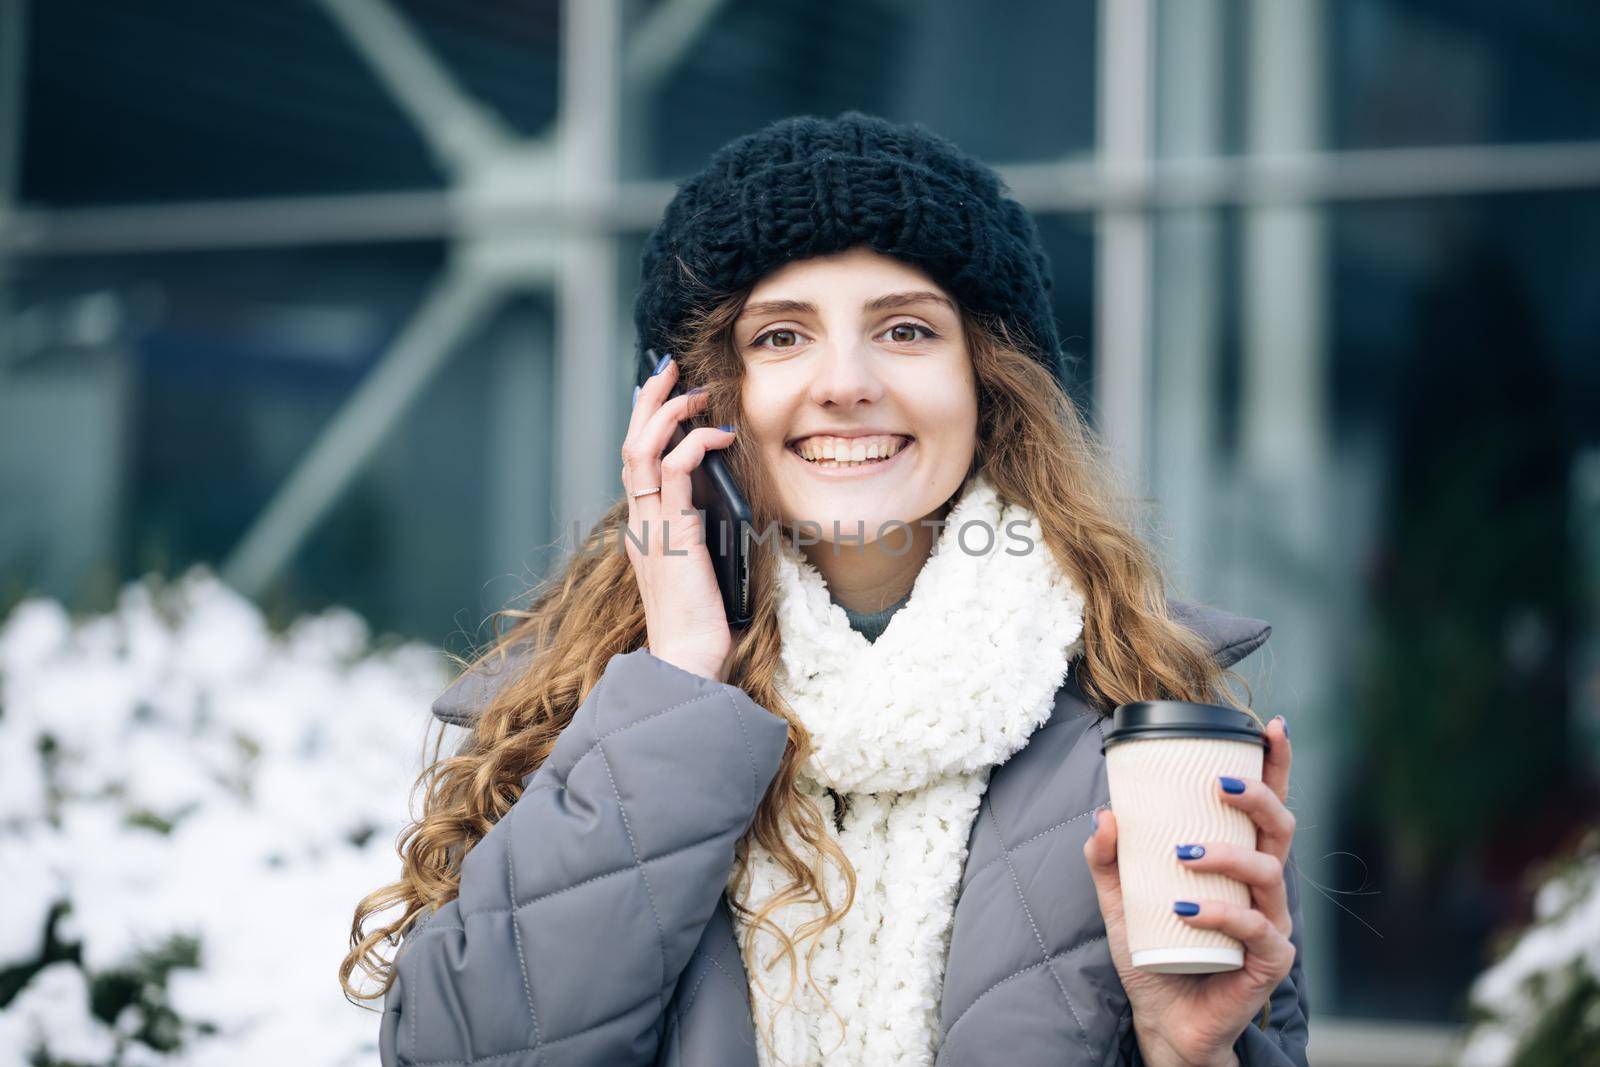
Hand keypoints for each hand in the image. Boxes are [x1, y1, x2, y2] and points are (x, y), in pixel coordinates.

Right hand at [621, 354, 738, 681]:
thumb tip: (722, 496)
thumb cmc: (702, 622)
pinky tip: (719, 435)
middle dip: (649, 400)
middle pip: (630, 445)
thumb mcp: (701, 564)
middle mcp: (640, 523)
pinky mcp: (672, 533)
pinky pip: (673, 471)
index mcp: (645, 529)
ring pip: (642, 448)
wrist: (689, 659)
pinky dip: (694, 443)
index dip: (648, 423)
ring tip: (696, 391)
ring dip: (668, 411)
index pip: (637, 463)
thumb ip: (701, 530)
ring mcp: (651, 527)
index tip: (668, 395)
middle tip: (669, 368)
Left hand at [1082, 715, 1296, 1066]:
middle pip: (1281, 828)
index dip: (1276, 766)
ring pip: (1269, 872)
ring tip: (1184, 855)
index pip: (1265, 806)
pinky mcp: (1269, 961)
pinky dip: (1221, 913)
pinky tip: (1187, 908)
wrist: (1164, 1020)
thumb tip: (1104, 814)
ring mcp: (1271, 923)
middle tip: (1218, 784)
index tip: (1272, 727)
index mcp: (1238, 861)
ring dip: (1227, 855)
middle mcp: (1263, 886)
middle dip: (1258, 796)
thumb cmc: (1154, 952)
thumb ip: (1108, 860)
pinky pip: (1256, 927)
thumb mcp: (1121, 901)